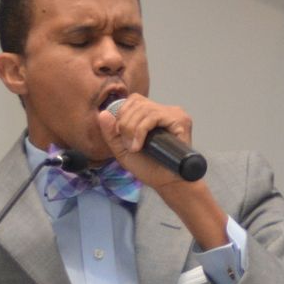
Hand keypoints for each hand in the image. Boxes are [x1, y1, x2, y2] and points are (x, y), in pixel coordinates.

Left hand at [96, 94, 230, 247]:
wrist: (167, 183)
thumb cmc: (149, 169)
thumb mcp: (123, 150)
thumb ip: (111, 133)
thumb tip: (103, 114)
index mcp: (153, 115)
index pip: (134, 100)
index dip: (122, 113)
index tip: (120, 135)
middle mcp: (165, 111)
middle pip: (137, 102)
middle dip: (125, 123)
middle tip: (127, 145)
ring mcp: (174, 114)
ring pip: (144, 109)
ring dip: (132, 129)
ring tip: (134, 148)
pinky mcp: (180, 120)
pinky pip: (154, 116)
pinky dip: (141, 130)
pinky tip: (139, 145)